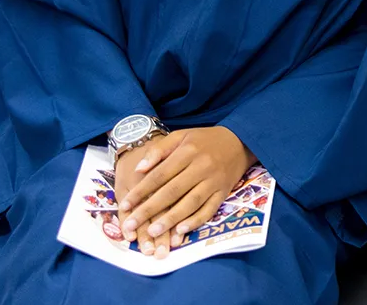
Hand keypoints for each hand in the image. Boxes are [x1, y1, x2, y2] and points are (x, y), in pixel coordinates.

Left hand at [120, 126, 254, 256]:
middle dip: (150, 210)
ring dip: (171, 219)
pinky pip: (210, 209)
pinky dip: (195, 221)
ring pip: (190, 203)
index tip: (125, 205)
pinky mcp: (224, 192)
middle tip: (131, 225)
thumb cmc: (205, 140)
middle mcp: (201, 167)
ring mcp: (214, 181)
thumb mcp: (181, 136)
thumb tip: (138, 170)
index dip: (141, 191)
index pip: (160, 175)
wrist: (240, 141)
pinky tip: (181, 231)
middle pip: (172, 191)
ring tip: (153, 232)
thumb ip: (159, 150)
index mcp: (188, 152)